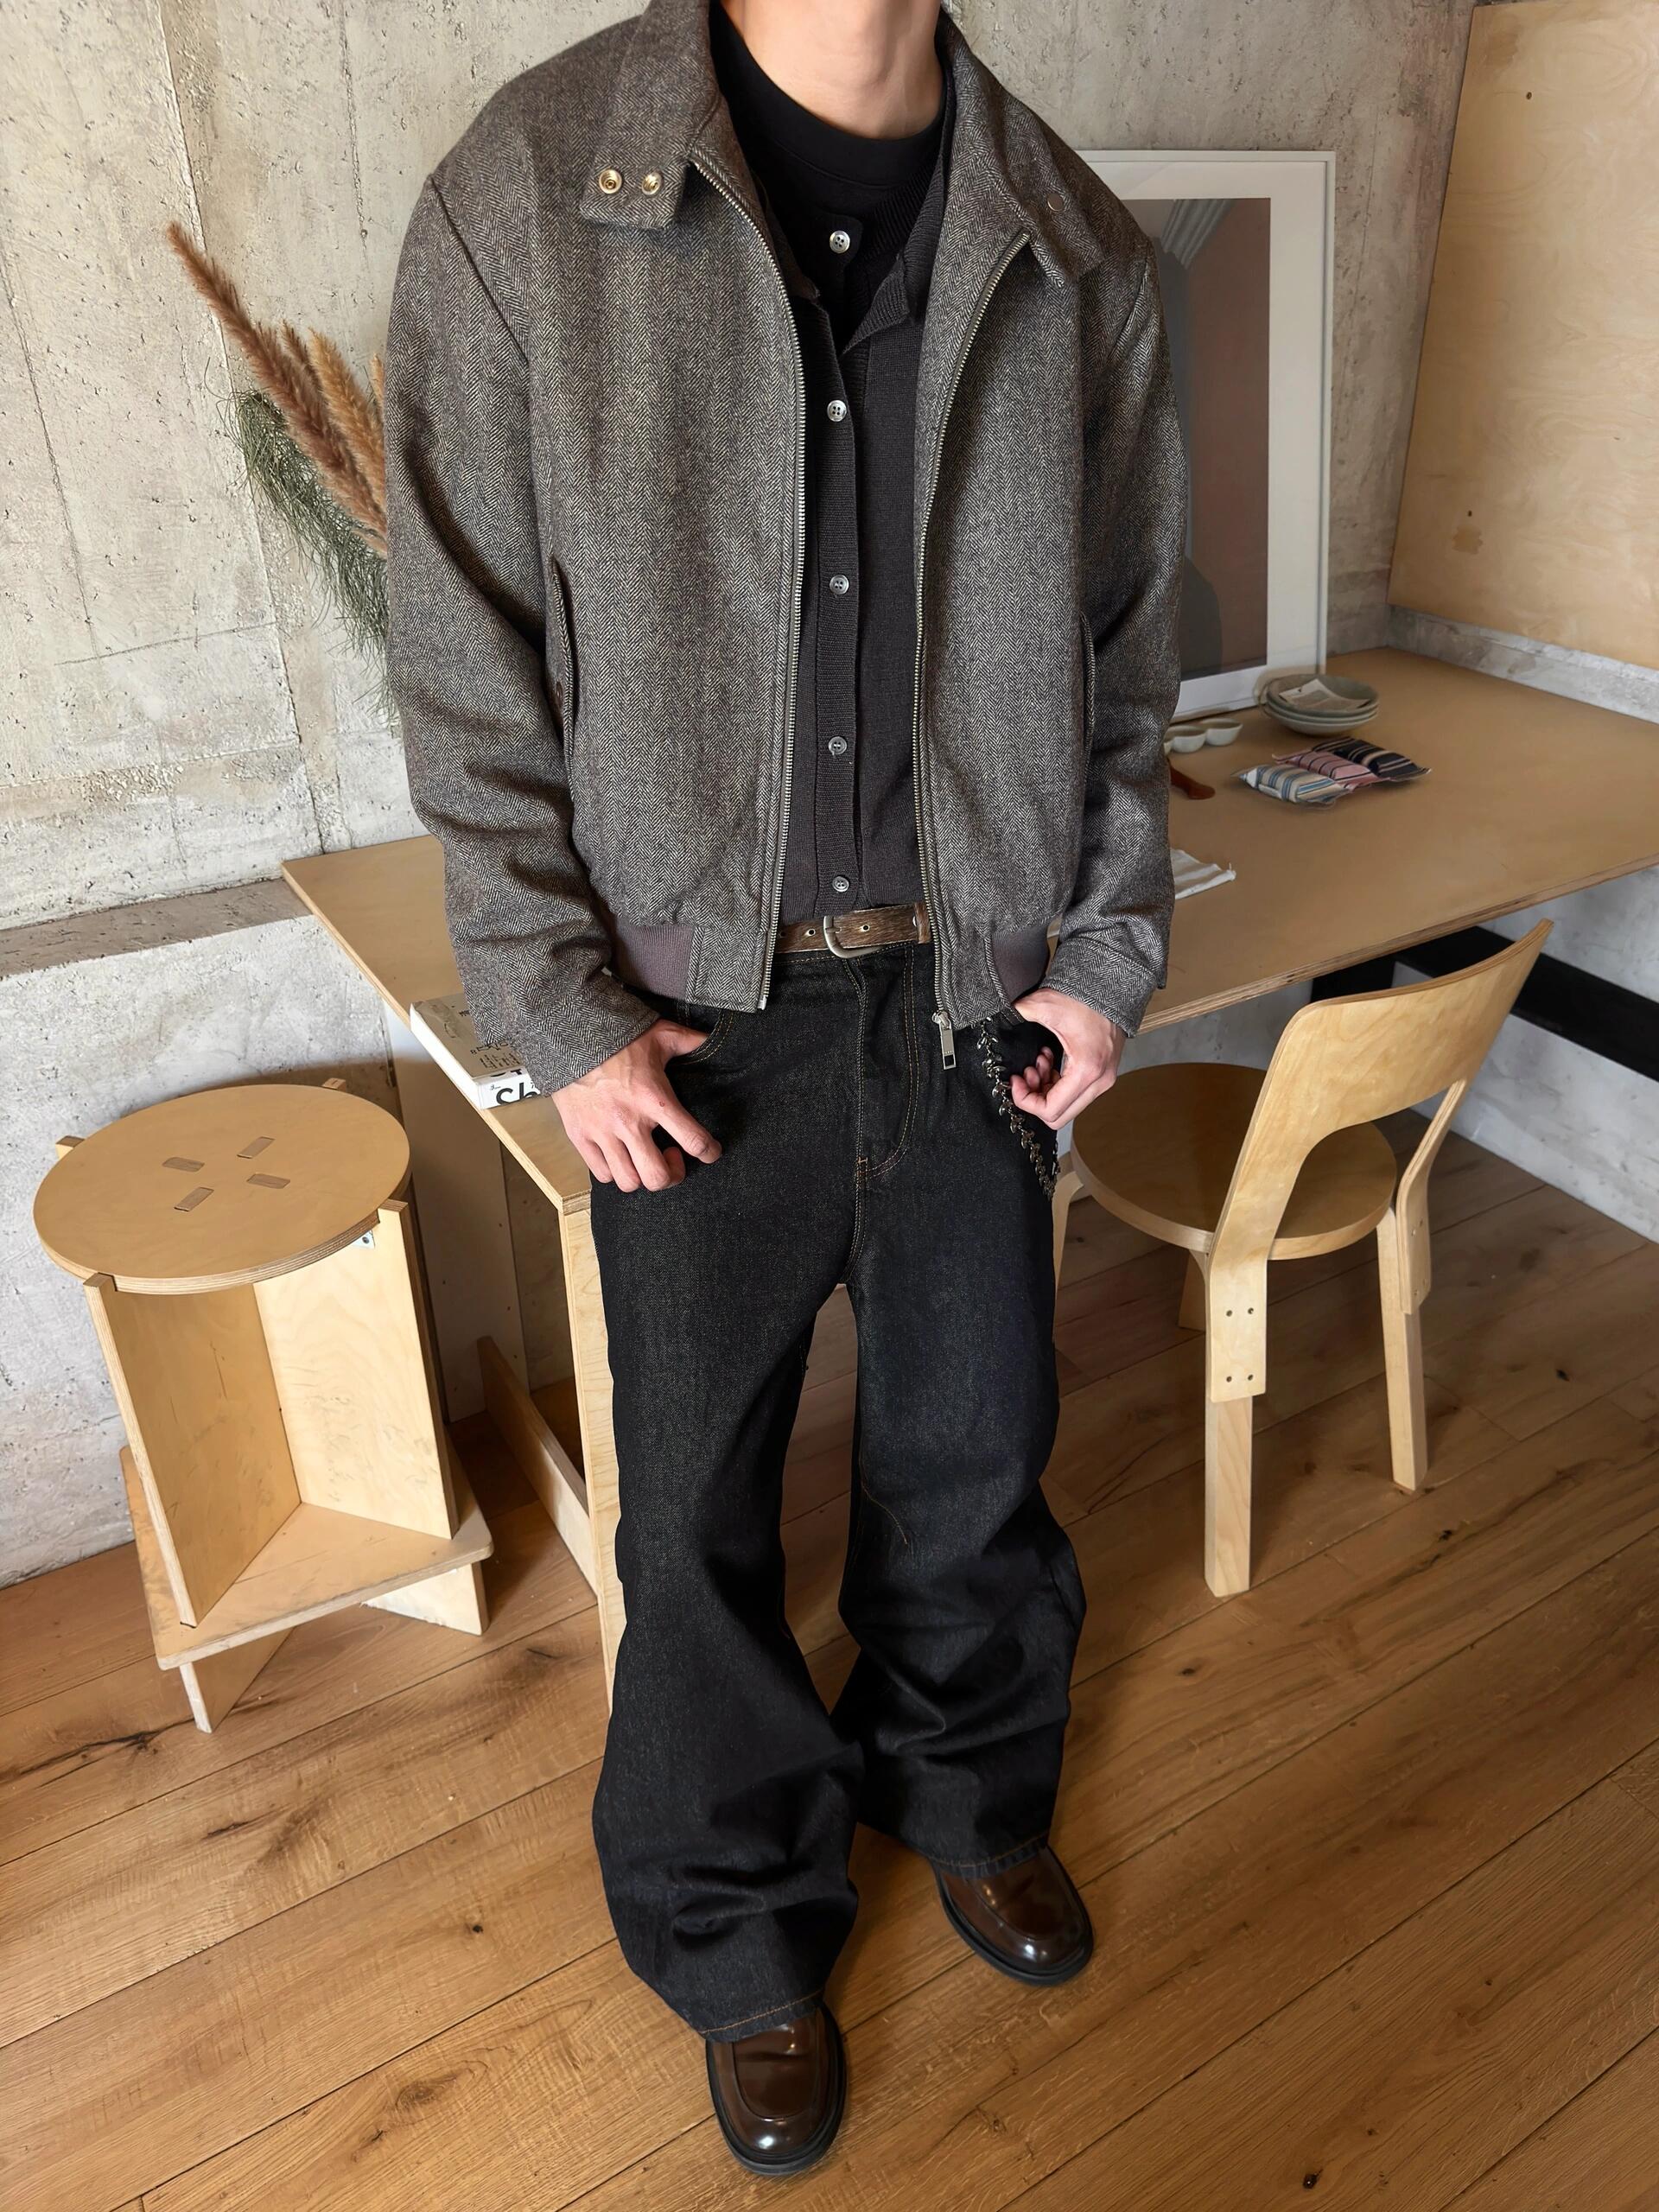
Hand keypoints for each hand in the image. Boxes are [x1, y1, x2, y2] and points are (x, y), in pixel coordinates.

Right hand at [551, 1020, 722, 1191]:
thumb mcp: (662, 1034)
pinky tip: (622, 1155)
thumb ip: (691, 1040)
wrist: (570, 1037)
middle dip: (672, 1174)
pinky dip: (615, 1172)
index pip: (693, 1140)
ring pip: (629, 1181)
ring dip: (642, 1176)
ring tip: (645, 1157)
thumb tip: (714, 1038)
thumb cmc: (620, 1037)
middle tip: (671, 1156)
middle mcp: (628, 1121)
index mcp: (654, 1099)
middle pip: (657, 1177)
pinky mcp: (580, 1136)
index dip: (709, 1152)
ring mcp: (602, 1132)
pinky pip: (602, 1173)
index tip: (711, 1152)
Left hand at [1005, 987, 1125, 1129]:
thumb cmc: (1083, 996)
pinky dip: (1056, 1083)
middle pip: (1059, 1116)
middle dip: (1035, 1098)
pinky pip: (1075, 1093)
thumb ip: (1017, 1015)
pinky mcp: (1102, 1074)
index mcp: (1086, 1071)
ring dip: (1045, 1089)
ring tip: (1037, 1062)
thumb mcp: (1045, 1005)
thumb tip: (998, 1019)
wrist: (1111, 988)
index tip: (1015, 1081)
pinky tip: (1049, 1060)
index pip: (1051, 1110)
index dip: (1025, 1101)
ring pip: (1066, 1105)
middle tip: (1025, 1075)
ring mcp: (1103, 1080)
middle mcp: (1099, 1081)